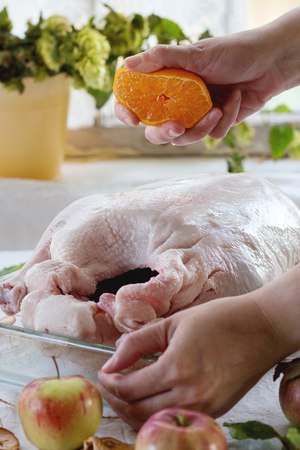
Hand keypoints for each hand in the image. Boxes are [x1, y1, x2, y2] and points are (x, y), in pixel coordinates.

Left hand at [98, 290, 286, 429]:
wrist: (260, 329)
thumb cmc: (218, 319)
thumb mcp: (173, 323)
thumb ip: (138, 342)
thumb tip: (113, 359)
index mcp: (176, 369)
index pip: (128, 389)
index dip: (109, 382)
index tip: (102, 372)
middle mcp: (189, 396)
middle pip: (137, 412)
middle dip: (116, 399)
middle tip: (109, 383)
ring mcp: (204, 408)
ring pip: (155, 422)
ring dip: (133, 410)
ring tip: (125, 392)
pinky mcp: (216, 412)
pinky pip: (177, 420)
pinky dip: (156, 414)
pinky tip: (151, 398)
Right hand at [115, 8, 299, 145]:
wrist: (270, 62)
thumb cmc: (232, 52)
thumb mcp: (196, 53)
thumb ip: (162, 58)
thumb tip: (127, 64)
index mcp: (167, 83)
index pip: (138, 101)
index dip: (128, 112)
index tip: (131, 118)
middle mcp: (178, 101)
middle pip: (157, 130)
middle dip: (164, 133)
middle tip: (176, 128)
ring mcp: (196, 114)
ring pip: (185, 138)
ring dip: (200, 128)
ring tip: (217, 110)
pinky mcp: (215, 124)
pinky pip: (212, 134)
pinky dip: (225, 118)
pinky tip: (237, 99)